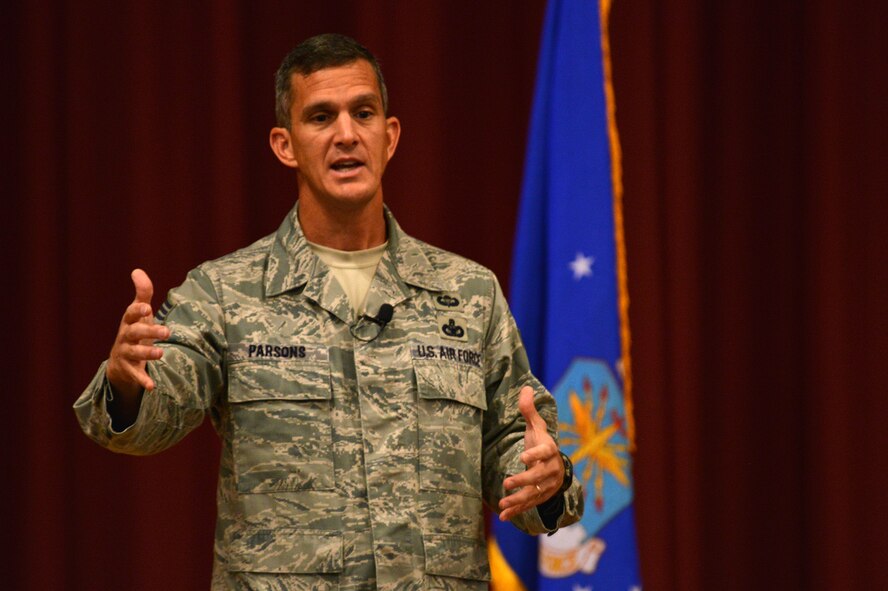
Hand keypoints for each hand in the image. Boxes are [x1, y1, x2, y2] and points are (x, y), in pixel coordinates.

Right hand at [105, 269, 169, 395]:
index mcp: (129, 322)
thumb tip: (137, 270)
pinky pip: (135, 375)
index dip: (137, 311)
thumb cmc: (135, 331)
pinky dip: (142, 380)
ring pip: (134, 353)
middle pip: (134, 333)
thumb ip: (142, 293)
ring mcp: (125, 354)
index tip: (147, 307)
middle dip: (149, 332)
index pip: (130, 314)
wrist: (120, 360)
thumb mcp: (139, 313)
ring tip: (161, 354)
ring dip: (147, 354)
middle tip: (167, 332)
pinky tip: (152, 386)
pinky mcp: (128, 370)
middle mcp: (125, 337)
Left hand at [498, 386, 565, 521]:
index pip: (545, 452)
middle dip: (523, 481)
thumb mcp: (537, 427)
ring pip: (533, 493)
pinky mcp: (541, 496)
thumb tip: (525, 388)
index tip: (523, 457)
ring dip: (518, 500)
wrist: (557, 466)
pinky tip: (503, 516)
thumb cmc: (542, 443)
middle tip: (507, 483)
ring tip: (503, 504)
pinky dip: (517, 511)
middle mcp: (550, 469)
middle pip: (538, 476)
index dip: (535, 454)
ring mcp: (546, 485)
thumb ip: (529, 411)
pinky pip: (529, 505)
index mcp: (549, 450)